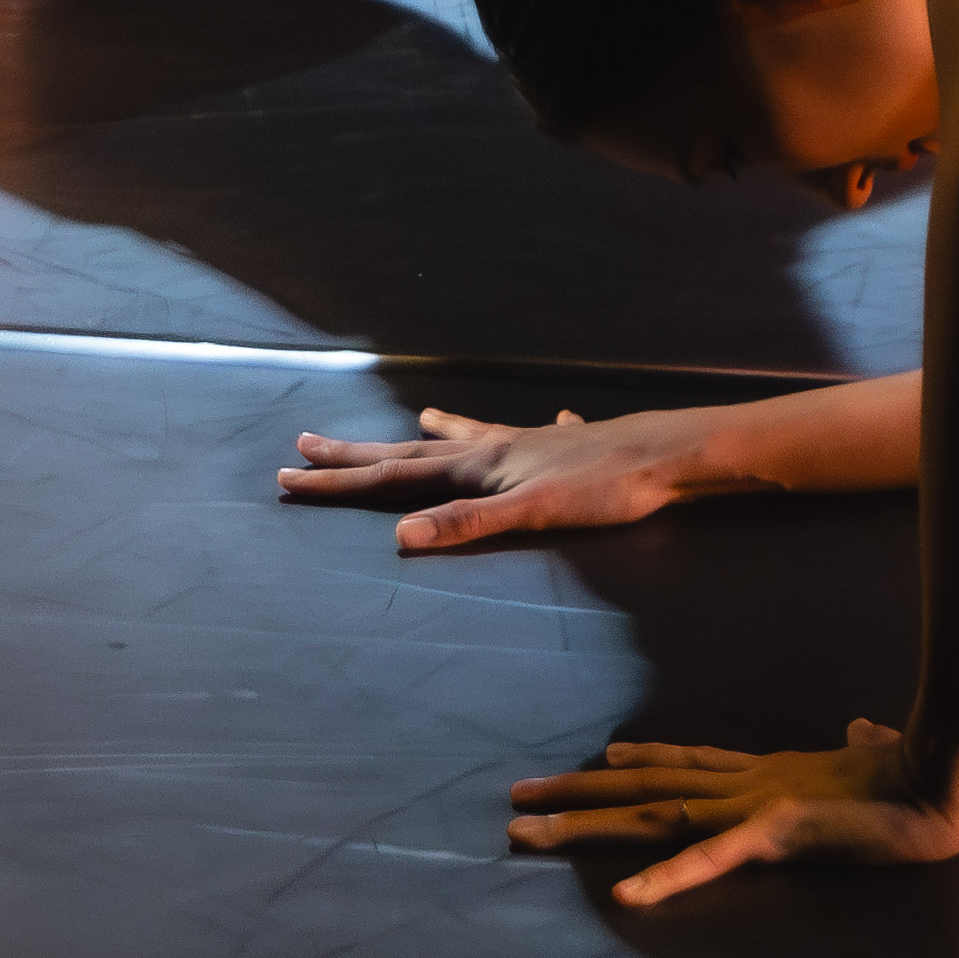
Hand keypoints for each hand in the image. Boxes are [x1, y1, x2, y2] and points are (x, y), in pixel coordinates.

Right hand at [277, 404, 686, 552]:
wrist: (670, 455)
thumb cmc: (605, 487)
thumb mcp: (532, 513)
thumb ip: (467, 525)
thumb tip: (400, 538)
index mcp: (478, 465)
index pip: (394, 478)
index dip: (339, 483)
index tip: (288, 476)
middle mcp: (495, 448)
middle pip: (413, 454)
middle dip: (359, 456)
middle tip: (308, 445)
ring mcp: (531, 446)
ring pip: (470, 439)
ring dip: (437, 436)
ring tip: (419, 420)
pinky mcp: (568, 451)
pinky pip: (536, 439)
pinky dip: (529, 435)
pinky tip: (556, 420)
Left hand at [511, 722, 958, 903]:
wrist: (945, 779)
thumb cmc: (916, 772)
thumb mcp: (872, 760)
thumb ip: (857, 745)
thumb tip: (859, 730)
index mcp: (772, 772)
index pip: (692, 762)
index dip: (644, 760)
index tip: (602, 755)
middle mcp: (747, 784)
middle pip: (646, 787)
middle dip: (578, 793)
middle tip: (516, 795)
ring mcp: (754, 806)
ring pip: (652, 816)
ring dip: (585, 825)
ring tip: (526, 828)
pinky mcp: (775, 833)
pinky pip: (710, 860)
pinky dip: (665, 878)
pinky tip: (623, 895)